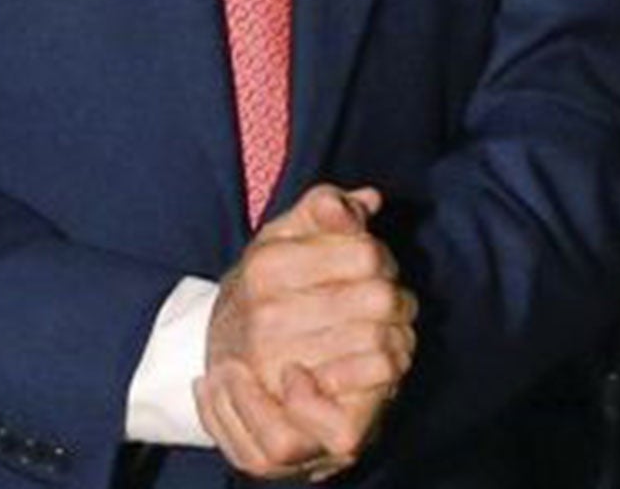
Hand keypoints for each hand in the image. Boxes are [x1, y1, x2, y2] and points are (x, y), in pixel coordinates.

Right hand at [201, 184, 416, 477]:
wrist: (221, 361)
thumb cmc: (267, 291)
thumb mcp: (285, 237)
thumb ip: (324, 208)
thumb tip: (369, 200)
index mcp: (266, 266)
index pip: (366, 253)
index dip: (382, 257)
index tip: (374, 267)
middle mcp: (265, 320)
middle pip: (380, 298)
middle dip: (396, 298)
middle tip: (390, 306)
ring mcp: (274, 369)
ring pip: (382, 345)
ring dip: (398, 338)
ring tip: (391, 335)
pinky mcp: (291, 420)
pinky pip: (362, 395)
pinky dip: (382, 378)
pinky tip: (376, 366)